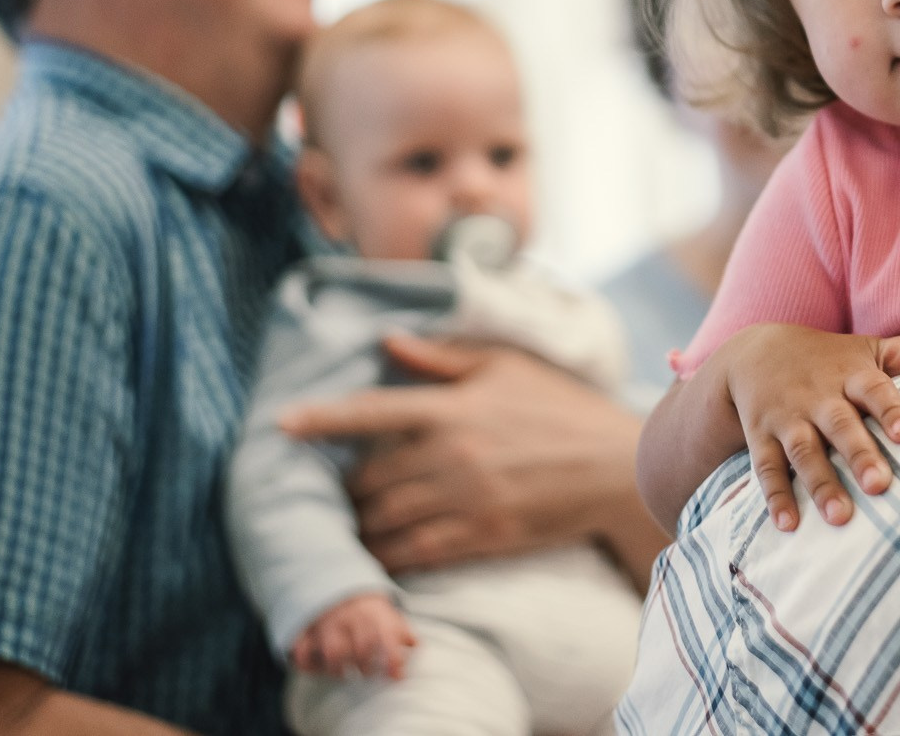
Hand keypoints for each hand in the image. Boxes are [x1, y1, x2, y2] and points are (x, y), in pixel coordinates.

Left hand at [278, 334, 650, 574]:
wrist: (617, 468)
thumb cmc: (562, 409)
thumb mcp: (508, 366)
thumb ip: (443, 357)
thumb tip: (388, 341)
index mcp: (453, 407)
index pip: (371, 411)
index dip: (321, 419)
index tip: (282, 425)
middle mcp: (451, 455)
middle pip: (369, 478)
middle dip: (345, 489)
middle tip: (332, 492)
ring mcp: (464, 500)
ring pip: (385, 520)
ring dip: (359, 526)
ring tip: (349, 526)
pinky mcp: (480, 537)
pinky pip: (414, 553)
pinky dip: (387, 557)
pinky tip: (377, 556)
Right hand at [291, 593, 414, 679]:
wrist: (338, 584)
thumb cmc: (367, 609)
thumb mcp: (389, 614)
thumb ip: (402, 632)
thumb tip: (415, 648)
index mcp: (374, 615)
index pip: (387, 638)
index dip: (393, 660)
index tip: (396, 677)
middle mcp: (351, 619)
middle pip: (360, 649)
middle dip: (366, 668)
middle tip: (367, 674)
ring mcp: (327, 625)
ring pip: (332, 653)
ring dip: (339, 670)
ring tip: (344, 674)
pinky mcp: (307, 630)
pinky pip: (302, 651)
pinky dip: (307, 664)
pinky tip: (316, 669)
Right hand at [717, 324, 899, 531]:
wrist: (754, 352)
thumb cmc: (829, 358)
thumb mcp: (866, 348)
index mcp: (849, 374)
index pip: (874, 388)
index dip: (891, 409)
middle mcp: (817, 396)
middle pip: (839, 424)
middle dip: (858, 454)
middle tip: (880, 485)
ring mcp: (787, 417)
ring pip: (803, 451)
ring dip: (820, 483)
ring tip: (841, 518)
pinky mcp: (761, 437)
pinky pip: (766, 468)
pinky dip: (775, 497)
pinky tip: (788, 525)